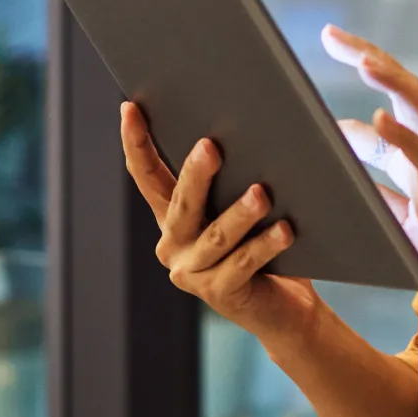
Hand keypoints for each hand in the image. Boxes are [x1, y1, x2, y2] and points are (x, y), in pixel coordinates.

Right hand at [120, 102, 321, 343]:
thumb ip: (245, 173)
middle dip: (196, 174)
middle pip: (182, 203)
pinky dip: (265, 245)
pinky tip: (286, 230)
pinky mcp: (219, 294)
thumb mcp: (251, 206)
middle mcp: (175, 243)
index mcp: (175, 216)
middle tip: (212, 146)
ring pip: (216, 235)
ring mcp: (192, 272)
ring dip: (240, 213)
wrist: (285, 308)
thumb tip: (269, 122)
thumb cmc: (270, 242)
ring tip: (261, 194)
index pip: (148, 176)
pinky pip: (243, 263)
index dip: (137, 143)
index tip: (131, 108)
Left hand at [322, 25, 417, 357]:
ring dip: (394, 82)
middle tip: (332, 33)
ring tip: (361, 59)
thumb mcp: (403, 228)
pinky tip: (378, 119)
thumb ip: (379, 197)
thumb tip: (338, 175)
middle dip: (372, 58)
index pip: (393, 108)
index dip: (365, 79)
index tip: (332, 47)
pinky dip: (404, 138)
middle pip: (411, 94)